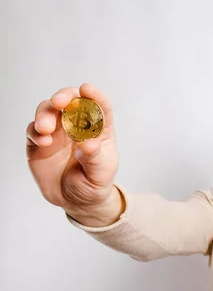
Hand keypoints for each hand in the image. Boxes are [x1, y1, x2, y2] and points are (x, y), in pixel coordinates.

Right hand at [26, 83, 121, 224]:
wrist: (76, 201)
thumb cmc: (94, 183)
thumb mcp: (100, 174)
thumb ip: (95, 159)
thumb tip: (89, 144)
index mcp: (99, 130)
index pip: (100, 107)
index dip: (95, 95)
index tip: (87, 89)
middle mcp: (77, 126)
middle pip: (71, 102)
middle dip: (64, 96)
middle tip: (59, 101)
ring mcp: (57, 133)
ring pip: (48, 111)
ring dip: (45, 114)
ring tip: (46, 128)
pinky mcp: (39, 143)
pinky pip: (33, 130)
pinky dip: (35, 131)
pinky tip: (42, 140)